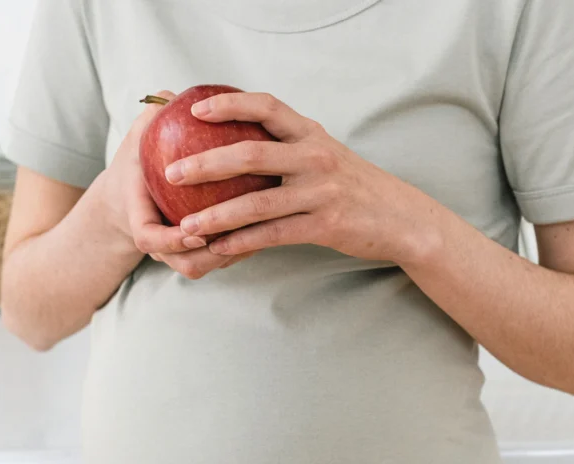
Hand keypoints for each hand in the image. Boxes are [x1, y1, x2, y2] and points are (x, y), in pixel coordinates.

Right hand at [103, 91, 253, 278]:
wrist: (132, 197)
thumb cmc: (138, 163)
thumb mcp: (137, 139)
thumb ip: (150, 119)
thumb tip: (170, 95)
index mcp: (139, 218)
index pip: (148, 238)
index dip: (171, 240)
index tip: (194, 229)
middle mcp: (160, 245)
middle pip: (186, 264)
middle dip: (212, 254)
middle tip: (243, 231)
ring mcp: (178, 255)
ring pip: (206, 266)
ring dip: (234, 252)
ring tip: (264, 227)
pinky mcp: (196, 257)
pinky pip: (220, 260)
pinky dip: (241, 248)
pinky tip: (269, 224)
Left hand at [166, 92, 438, 266]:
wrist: (401, 218)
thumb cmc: (356, 187)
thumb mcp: (326, 156)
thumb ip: (290, 148)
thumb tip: (240, 150)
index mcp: (312, 135)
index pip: (267, 106)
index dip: (230, 104)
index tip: (197, 109)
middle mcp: (315, 157)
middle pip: (251, 153)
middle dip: (206, 163)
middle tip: (171, 172)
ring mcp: (320, 191)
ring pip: (256, 202)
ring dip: (216, 215)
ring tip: (186, 225)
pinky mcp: (324, 225)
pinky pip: (273, 234)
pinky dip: (242, 242)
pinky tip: (219, 248)